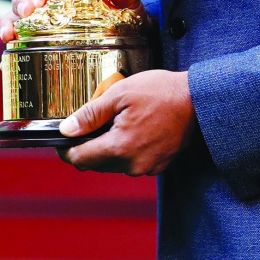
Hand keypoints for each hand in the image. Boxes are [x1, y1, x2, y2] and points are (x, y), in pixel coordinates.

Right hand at [0, 0, 145, 41]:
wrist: (132, 47)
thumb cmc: (125, 18)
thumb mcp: (129, 5)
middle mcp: (50, 2)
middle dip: (20, 1)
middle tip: (27, 11)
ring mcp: (42, 24)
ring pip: (16, 15)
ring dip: (9, 20)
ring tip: (10, 32)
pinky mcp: (38, 45)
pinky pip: (18, 42)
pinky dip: (9, 45)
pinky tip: (8, 50)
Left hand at [57, 70, 196, 175]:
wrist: (196, 99)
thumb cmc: (160, 91)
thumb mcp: (120, 94)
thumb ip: (90, 114)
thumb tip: (66, 130)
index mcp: (120, 148)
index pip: (81, 159)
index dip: (66, 149)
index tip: (62, 139)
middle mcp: (132, 165)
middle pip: (96, 163)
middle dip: (89, 144)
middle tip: (93, 119)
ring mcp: (147, 168)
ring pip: (114, 163)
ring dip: (108, 146)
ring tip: (117, 119)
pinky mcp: (158, 166)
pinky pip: (132, 161)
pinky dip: (126, 148)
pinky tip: (133, 127)